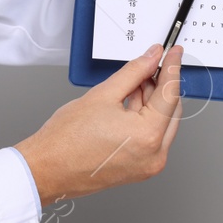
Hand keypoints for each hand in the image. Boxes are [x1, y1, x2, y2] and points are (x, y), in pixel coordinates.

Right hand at [13, 44, 182, 204]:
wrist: (48, 169)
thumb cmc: (66, 140)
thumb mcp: (103, 94)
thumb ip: (134, 72)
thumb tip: (152, 58)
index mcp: (148, 136)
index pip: (170, 93)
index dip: (173, 68)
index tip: (174, 53)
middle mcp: (154, 155)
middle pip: (171, 110)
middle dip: (162, 84)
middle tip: (151, 64)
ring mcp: (148, 165)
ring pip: (162, 123)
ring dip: (153, 100)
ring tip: (133, 83)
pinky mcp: (139, 168)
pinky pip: (152, 136)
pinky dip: (145, 117)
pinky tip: (131, 101)